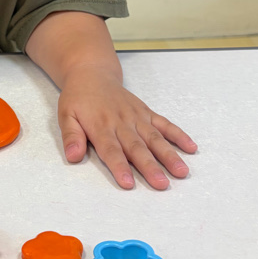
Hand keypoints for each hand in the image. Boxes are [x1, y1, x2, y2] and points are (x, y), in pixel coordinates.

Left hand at [57, 66, 196, 188]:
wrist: (92, 74)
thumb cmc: (78, 99)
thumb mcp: (66, 115)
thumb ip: (71, 136)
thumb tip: (73, 156)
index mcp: (101, 126)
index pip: (111, 150)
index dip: (120, 166)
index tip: (128, 183)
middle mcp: (121, 123)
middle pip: (137, 148)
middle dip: (150, 167)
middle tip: (162, 184)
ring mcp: (137, 117)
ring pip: (154, 138)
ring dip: (169, 155)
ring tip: (182, 171)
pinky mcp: (146, 113)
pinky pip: (164, 124)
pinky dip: (178, 135)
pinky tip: (191, 147)